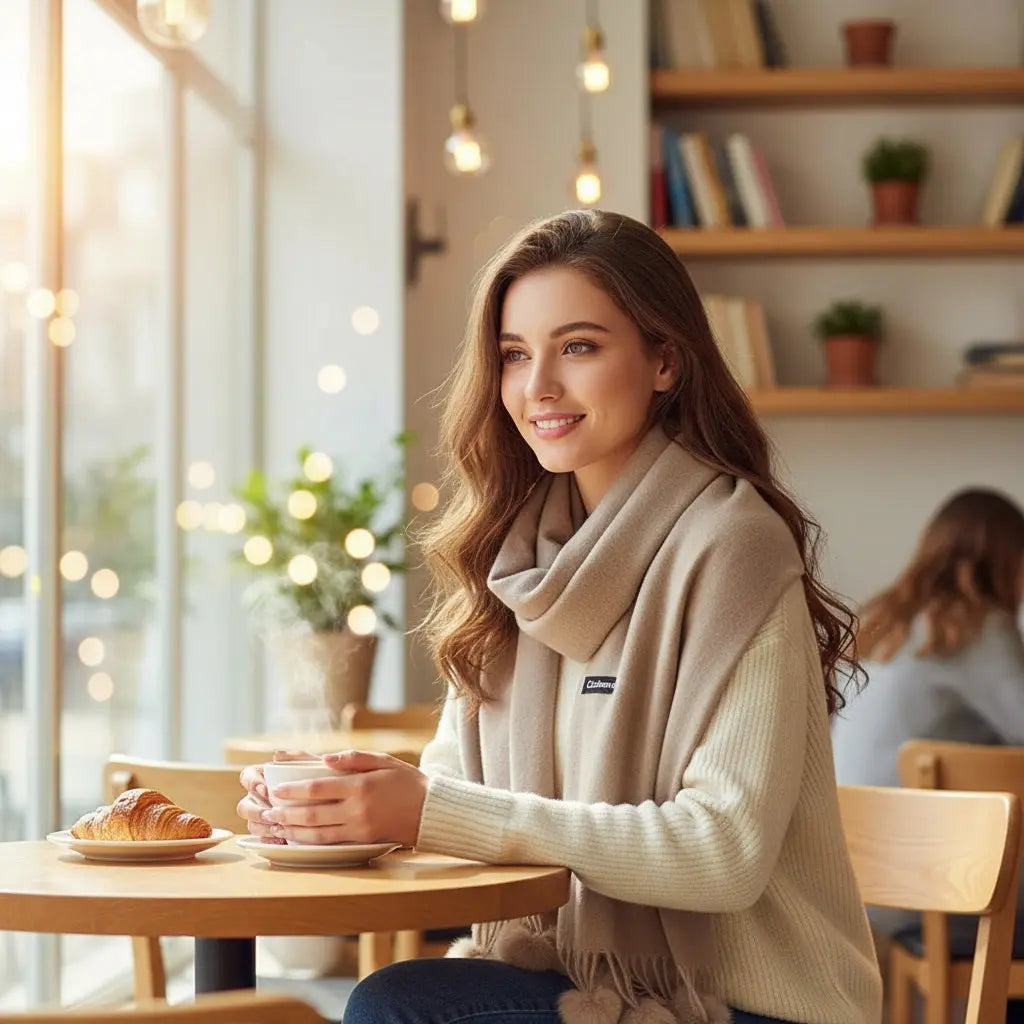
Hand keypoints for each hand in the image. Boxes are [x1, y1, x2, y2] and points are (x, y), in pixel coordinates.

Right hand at [236, 749, 316, 843]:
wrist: (337, 799)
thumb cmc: (322, 777)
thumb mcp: (313, 765)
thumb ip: (298, 756)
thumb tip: (276, 754)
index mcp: (263, 777)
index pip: (246, 776)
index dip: (252, 783)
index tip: (265, 789)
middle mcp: (258, 798)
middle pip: (243, 806)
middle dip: (254, 811)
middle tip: (270, 813)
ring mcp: (263, 817)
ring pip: (251, 824)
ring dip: (262, 827)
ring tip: (278, 828)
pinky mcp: (272, 833)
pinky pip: (262, 840)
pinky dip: (270, 841)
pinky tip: (283, 842)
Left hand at [261, 750, 428, 847]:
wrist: (430, 810)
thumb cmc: (406, 781)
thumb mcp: (383, 760)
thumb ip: (354, 758)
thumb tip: (326, 759)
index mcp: (360, 786)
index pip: (318, 788)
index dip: (294, 791)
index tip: (276, 790)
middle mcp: (357, 809)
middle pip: (313, 813)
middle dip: (286, 813)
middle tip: (267, 811)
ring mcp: (360, 828)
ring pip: (318, 833)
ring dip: (293, 831)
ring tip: (275, 827)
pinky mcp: (363, 841)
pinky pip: (331, 843)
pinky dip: (311, 842)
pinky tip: (298, 839)